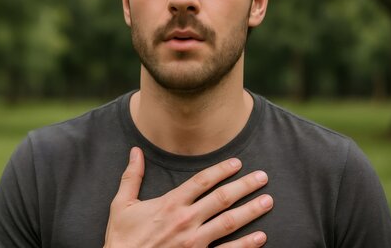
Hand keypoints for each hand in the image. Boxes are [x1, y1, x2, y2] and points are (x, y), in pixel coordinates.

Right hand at [104, 147, 272, 247]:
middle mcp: (186, 220)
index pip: (202, 181)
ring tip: (268, 201)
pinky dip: (245, 245)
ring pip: (228, 223)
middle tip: (262, 177)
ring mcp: (194, 242)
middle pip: (221, 199)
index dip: (221, 170)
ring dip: (250, 211)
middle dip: (245, 186)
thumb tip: (135, 151)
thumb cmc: (122, 239)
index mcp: (170, 204)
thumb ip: (132, 177)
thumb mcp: (122, 205)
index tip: (237, 163)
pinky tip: (260, 237)